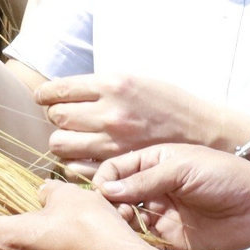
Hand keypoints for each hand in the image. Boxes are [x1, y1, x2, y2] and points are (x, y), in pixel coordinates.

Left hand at [0, 181, 149, 249]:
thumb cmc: (90, 227)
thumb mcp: (69, 195)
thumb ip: (46, 191)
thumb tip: (40, 194)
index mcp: (11, 239)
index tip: (3, 200)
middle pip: (6, 240)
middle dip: (20, 225)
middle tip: (44, 211)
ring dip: (38, 243)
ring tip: (64, 229)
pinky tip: (75, 248)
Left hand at [32, 74, 242, 178]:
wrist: (205, 133)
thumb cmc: (169, 104)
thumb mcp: (136, 80)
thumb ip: (101, 87)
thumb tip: (65, 91)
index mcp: (113, 85)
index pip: (58, 89)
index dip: (46, 94)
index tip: (44, 96)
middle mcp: (109, 113)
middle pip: (55, 118)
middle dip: (56, 117)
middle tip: (66, 118)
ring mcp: (112, 143)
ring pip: (60, 145)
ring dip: (63, 140)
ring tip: (74, 138)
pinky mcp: (117, 166)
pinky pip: (76, 169)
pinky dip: (75, 163)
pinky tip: (85, 157)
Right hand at [94, 145, 249, 249]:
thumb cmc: (223, 176)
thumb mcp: (182, 169)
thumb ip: (144, 180)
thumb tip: (105, 190)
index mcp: (153, 162)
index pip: (115, 170)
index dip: (104, 181)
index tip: (103, 194)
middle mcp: (152, 188)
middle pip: (115, 197)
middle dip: (109, 205)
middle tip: (120, 213)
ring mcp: (160, 214)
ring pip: (125, 220)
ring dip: (120, 224)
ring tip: (130, 225)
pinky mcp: (169, 239)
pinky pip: (143, 242)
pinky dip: (134, 243)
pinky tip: (136, 243)